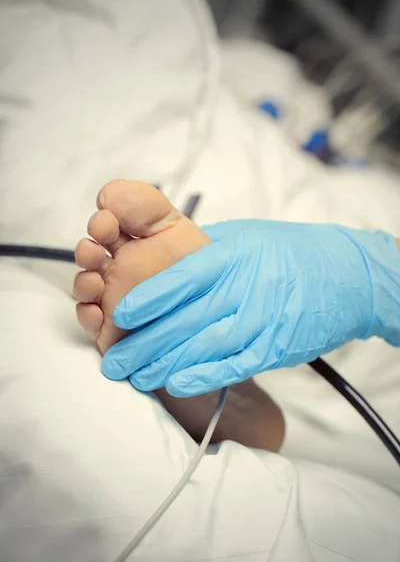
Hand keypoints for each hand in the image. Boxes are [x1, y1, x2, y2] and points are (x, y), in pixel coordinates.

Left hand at [102, 220, 399, 396]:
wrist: (343, 276)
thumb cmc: (287, 252)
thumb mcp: (244, 238)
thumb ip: (203, 252)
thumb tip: (160, 265)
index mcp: (233, 257)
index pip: (182, 278)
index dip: (148, 299)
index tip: (119, 315)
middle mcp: (245, 289)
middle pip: (185, 320)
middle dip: (144, 344)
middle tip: (113, 361)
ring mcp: (262, 321)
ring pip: (205, 347)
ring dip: (165, 366)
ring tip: (134, 378)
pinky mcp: (275, 348)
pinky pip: (235, 365)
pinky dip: (204, 377)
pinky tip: (176, 384)